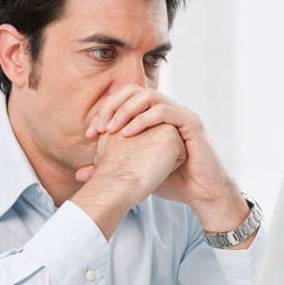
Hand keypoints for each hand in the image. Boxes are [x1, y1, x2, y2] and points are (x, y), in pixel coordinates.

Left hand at [83, 85, 249, 234]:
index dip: (105, 110)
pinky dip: (143, 119)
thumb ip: (112, 167)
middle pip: (134, 90)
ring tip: (110, 129)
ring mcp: (181, 114)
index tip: (90, 133)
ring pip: (148, 96)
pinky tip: (128, 134)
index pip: (126, 98)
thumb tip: (80, 173)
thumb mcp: (136, 172)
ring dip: (125, 110)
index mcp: (155, 116)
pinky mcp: (192, 123)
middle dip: (112, 106)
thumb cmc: (173, 182)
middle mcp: (168, 109)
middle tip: (97, 128)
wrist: (203, 195)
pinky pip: (165, 111)